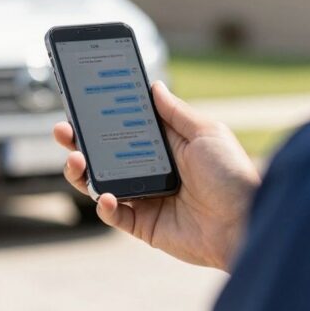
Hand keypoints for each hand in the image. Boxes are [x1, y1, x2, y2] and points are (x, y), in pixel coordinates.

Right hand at [54, 82, 260, 271]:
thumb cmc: (232, 174)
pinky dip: (105, 205)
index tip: (80, 101)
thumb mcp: (206, 133)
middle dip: (80, 141)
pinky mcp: (144, 225)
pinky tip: (107, 196)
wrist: (246, 221)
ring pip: (101, 182)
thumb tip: (153, 86)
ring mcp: (145, 197)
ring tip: (76, 160)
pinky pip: (114, 214)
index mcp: (165, 145)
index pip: (125, 126)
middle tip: (63, 130)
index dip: (102, 115)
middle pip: (105, 154)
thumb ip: (175, 112)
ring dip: (82, 171)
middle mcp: (151, 169)